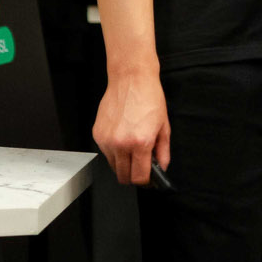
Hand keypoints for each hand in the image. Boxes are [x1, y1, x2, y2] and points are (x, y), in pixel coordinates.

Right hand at [93, 71, 170, 186]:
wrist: (131, 79)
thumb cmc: (149, 98)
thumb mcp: (163, 126)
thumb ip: (163, 151)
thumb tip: (161, 168)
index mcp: (140, 143)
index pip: (139, 178)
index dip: (145, 182)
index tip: (148, 179)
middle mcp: (121, 144)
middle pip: (123, 177)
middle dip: (133, 175)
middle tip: (140, 166)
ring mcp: (107, 139)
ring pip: (113, 166)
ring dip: (122, 164)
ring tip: (131, 148)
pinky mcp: (97, 134)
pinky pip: (105, 152)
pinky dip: (114, 151)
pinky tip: (122, 137)